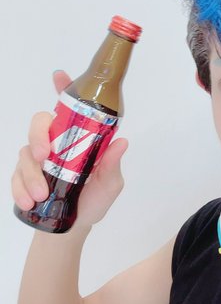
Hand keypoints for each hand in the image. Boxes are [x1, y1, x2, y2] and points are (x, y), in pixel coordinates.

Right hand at [11, 70, 128, 228]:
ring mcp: (38, 160)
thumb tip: (121, 142)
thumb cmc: (94, 200)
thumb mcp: (110, 184)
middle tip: (42, 157)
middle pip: (39, 123)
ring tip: (41, 195)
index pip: (70, 108)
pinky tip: (28, 201)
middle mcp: (56, 144)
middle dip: (37, 137)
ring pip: (25, 153)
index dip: (64, 88)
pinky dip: (19, 189)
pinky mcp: (24, 177)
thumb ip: (112, 165)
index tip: (59, 76)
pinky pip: (14, 176)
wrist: (73, 227)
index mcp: (78, 139)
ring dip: (30, 175)